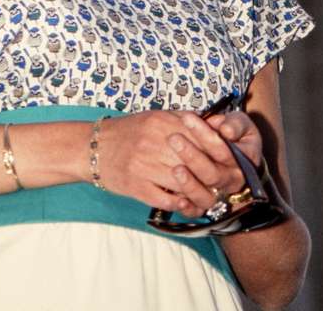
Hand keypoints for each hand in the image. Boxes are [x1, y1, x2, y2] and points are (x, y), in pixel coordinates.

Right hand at [89, 110, 244, 214]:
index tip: (229, 161)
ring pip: (184, 182)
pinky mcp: (136, 186)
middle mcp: (154, 142)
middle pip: (195, 161)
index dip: (218, 151)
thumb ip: (183, 120)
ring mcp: (145, 165)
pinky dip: (180, 204)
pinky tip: (187, 203)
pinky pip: (166, 199)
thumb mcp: (155, 118)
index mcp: (162, 122)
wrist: (93, 147)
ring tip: (209, 195)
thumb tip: (215, 125)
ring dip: (199, 192)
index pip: (200, 137)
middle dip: (211, 174)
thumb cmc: (129, 132)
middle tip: (223, 182)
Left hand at [164, 109, 262, 216]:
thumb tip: (226, 131)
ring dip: (188, 183)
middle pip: (212, 174)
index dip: (204, 135)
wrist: (237, 151)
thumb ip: (235, 123)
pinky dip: (188, 208)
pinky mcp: (208, 202)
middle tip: (173, 138)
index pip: (223, 150)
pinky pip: (198, 211)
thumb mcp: (240, 122)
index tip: (187, 119)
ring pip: (205, 195)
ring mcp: (221, 193)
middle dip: (191, 156)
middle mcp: (234, 180)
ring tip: (174, 168)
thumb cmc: (235, 133)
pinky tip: (177, 199)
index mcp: (244, 160)